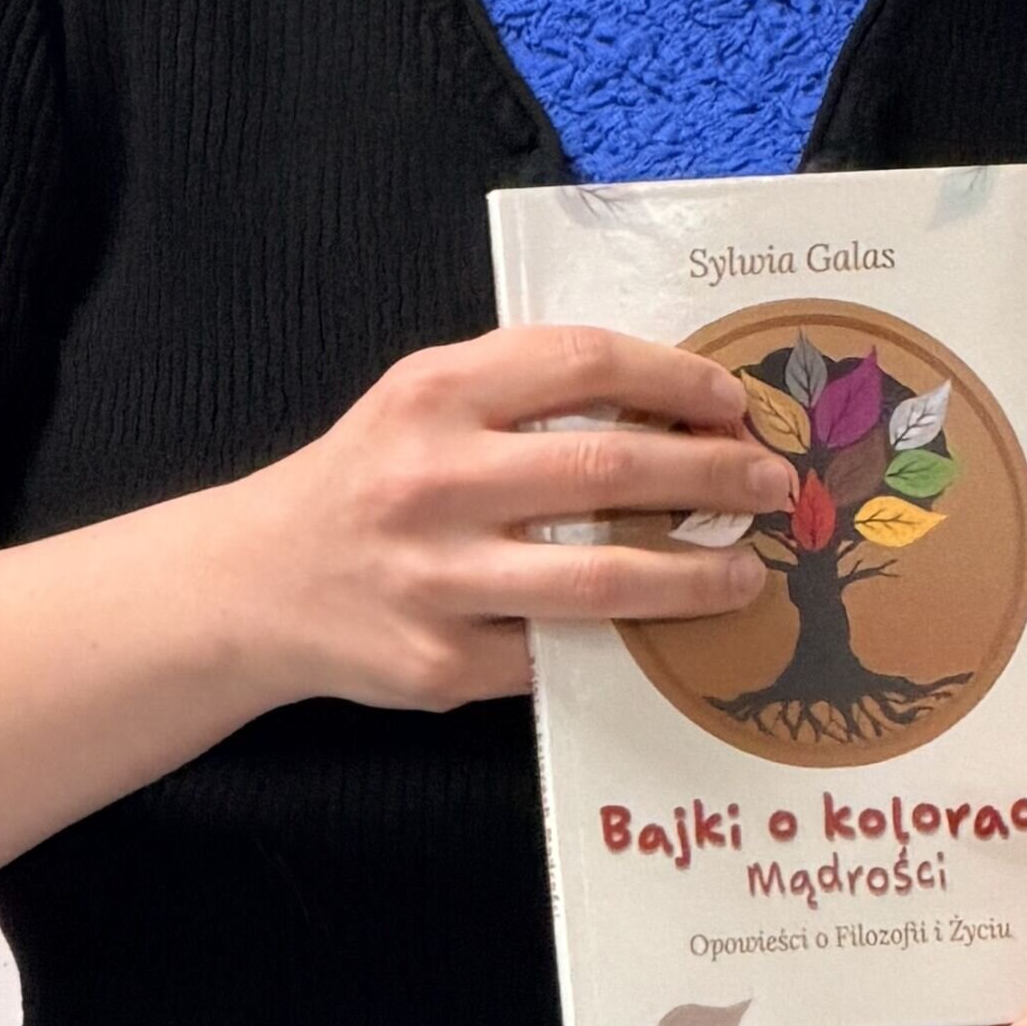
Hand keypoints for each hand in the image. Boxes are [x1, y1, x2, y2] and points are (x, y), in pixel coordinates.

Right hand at [228, 325, 794, 712]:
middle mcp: (432, 479)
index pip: (583, 363)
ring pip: (599, 578)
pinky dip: (620, 643)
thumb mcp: (424, 402)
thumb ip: (524, 390)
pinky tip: (664, 632)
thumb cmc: (369, 478)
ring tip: (747, 570)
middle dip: (712, 476)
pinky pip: (557, 652)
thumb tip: (674, 405)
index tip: (734, 401)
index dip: (675, 379)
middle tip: (773, 484)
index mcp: (435, 394)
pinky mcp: (441, 662)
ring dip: (693, 576)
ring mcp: (436, 578)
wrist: (253, 584)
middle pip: (609, 469)